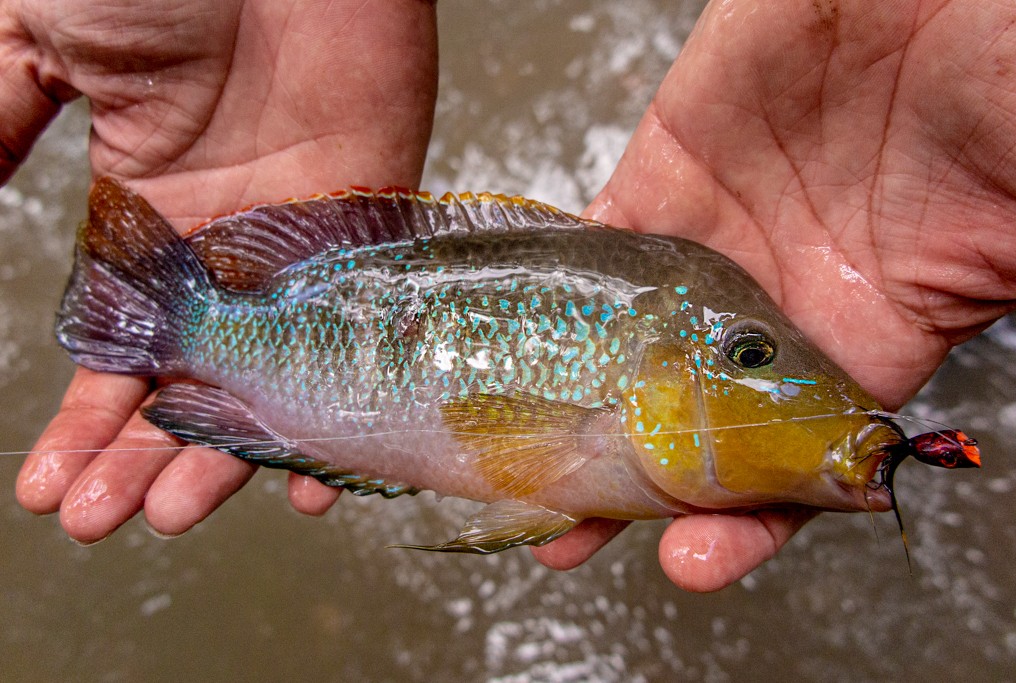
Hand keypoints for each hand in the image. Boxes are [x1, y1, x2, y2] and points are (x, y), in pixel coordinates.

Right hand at [10, 0, 437, 541]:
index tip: (52, 492)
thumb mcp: (34, 43)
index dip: (86, 421)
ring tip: (182, 516)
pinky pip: (366, 334)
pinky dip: (349, 404)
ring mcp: (302, 241)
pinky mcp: (375, 223)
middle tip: (116, 524)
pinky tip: (319, 472)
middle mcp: (225, 241)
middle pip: (190, 376)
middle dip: (148, 455)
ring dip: (230, 451)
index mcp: (145, 205)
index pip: (114, 344)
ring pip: (273, 374)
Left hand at [534, 0, 1015, 590]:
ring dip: (566, 410)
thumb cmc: (998, 72)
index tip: (695, 561)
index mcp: (871, 333)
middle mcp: (779, 304)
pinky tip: (511, 340)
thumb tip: (965, 412)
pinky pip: (594, 246)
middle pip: (688, 423)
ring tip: (509, 465)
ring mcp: (716, 241)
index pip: (797, 462)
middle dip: (628, 486)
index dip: (748, 519)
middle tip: (569, 537)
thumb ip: (998, 289)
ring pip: (623, 350)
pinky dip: (550, 293)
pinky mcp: (668, 171)